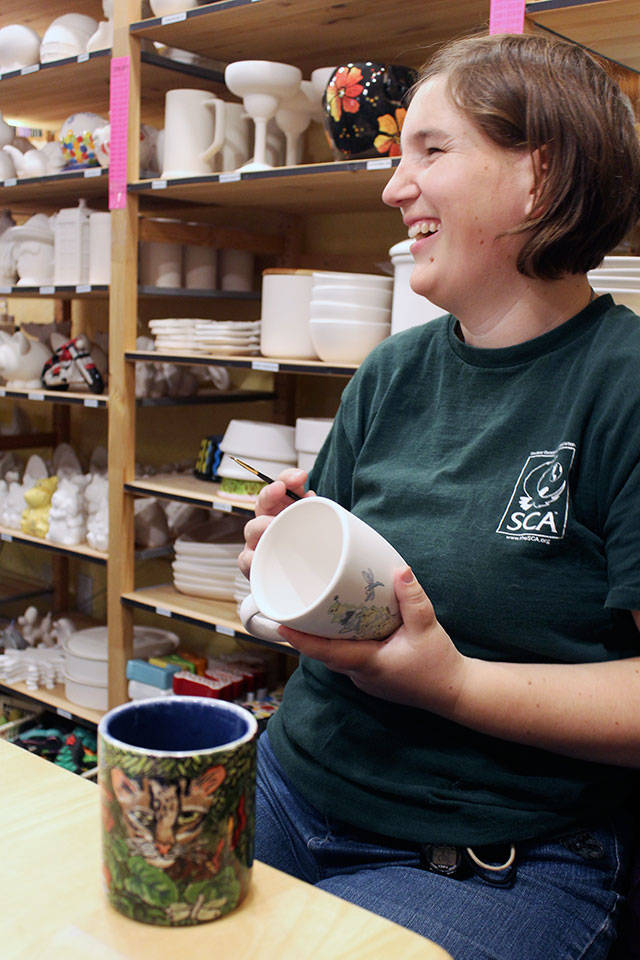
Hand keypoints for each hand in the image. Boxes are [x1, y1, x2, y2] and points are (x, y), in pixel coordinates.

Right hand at [238, 468, 312, 579]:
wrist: (302, 580)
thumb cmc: (305, 549)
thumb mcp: (314, 526)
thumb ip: (312, 510)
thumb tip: (311, 497)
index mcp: (283, 508)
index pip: (282, 486)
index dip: (288, 478)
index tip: (300, 477)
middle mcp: (267, 521)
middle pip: (262, 503)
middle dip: (270, 493)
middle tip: (280, 489)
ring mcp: (258, 542)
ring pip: (252, 529)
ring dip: (261, 524)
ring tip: (271, 525)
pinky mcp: (253, 565)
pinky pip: (245, 560)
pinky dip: (250, 558)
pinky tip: (258, 556)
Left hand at [278, 566, 466, 712]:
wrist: (456, 693)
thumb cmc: (441, 664)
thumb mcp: (428, 627)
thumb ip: (413, 599)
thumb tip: (399, 569)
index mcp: (369, 664)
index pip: (326, 652)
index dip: (301, 640)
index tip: (280, 625)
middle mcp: (361, 675)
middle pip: (324, 654)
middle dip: (304, 635)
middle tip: (288, 610)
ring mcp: (365, 679)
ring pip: (334, 657)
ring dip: (320, 639)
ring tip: (306, 614)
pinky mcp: (373, 676)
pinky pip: (346, 659)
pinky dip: (337, 643)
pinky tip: (338, 626)